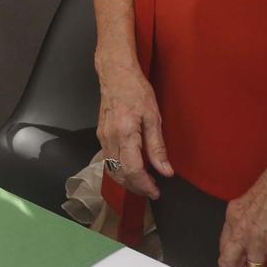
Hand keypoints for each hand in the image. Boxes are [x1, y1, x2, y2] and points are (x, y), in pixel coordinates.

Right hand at [96, 59, 172, 200]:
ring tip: (144, 183)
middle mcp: (109, 139)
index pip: (132, 170)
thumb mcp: (154, 117)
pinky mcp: (100, 135)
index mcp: (125, 134)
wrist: (115, 74)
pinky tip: (132, 169)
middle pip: (120, 174)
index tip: (156, 192)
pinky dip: (119, 170)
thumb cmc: (136, 90)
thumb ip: (157, 147)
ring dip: (127, 181)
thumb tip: (165, 171)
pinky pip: (108, 160)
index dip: (144, 185)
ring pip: (111, 169)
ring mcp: (102, 137)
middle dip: (136, 187)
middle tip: (152, 190)